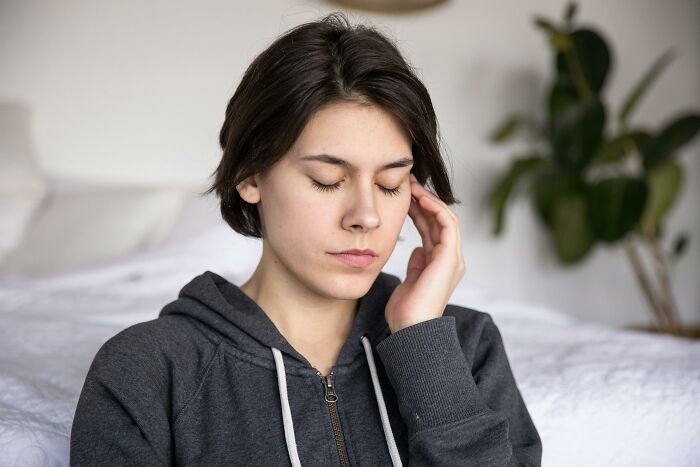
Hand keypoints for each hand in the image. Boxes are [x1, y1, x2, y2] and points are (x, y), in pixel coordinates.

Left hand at [385, 173, 465, 333]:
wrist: (410, 328)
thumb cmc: (406, 311)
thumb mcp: (409, 281)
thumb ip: (416, 264)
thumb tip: (417, 250)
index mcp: (439, 264)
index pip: (432, 229)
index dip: (419, 211)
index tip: (403, 196)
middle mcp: (449, 259)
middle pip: (439, 221)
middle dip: (423, 200)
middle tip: (407, 183)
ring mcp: (452, 258)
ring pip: (445, 218)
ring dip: (429, 200)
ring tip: (413, 186)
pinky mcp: (450, 258)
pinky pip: (448, 225)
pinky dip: (437, 209)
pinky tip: (422, 199)